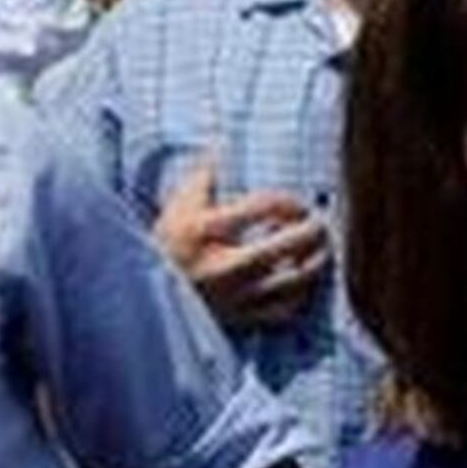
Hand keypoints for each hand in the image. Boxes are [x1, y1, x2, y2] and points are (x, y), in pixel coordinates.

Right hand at [157, 159, 329, 326]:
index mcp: (204, 231)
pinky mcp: (240, 318)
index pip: (264, 205)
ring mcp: (235, 295)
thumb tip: (220, 149)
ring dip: (316, 259)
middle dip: (312, 228)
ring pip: (294, 278)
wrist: (145, 297)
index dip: (288, 200)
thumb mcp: (176, 208)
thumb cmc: (164, 246)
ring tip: (321, 247)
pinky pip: (286, 308)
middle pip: (288, 242)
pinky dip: (302, 292)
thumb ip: (202, 180)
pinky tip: (303, 279)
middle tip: (320, 221)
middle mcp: (223, 264)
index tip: (295, 202)